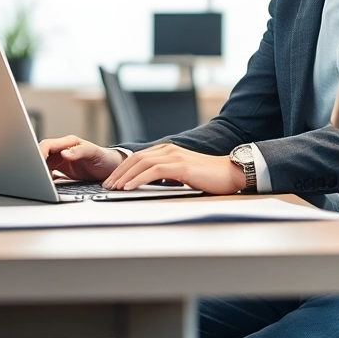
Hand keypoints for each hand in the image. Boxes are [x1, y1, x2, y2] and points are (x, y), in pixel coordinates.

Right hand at [38, 135, 124, 181]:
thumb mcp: (93, 153)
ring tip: (39, 181)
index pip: (47, 145)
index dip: (39, 154)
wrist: (111, 167)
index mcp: (68, 143)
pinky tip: (44, 184)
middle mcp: (62, 150)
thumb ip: (80, 151)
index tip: (36, 164)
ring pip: (43, 163)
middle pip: (41, 153)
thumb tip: (64, 153)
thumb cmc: (104, 158)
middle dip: (35, 163)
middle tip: (34, 175)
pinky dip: (44, 177)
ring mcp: (61, 159)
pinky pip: (47, 171)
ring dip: (39, 171)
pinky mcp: (61, 168)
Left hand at [103, 142, 246, 194]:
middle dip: (119, 172)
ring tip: (114, 187)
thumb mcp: (183, 174)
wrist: (231, 173)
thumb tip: (152, 184)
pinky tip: (129, 187)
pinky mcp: (180, 166)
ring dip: (125, 176)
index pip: (138, 157)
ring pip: (142, 163)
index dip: (123, 168)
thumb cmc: (210, 177)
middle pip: (136, 158)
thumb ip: (167, 175)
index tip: (112, 180)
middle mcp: (169, 150)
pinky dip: (138, 179)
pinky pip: (154, 171)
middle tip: (107, 185)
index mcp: (168, 151)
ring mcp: (174, 156)